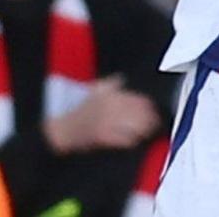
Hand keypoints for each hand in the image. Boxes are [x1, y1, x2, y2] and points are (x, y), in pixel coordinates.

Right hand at [43, 75, 160, 152]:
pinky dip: (132, 140)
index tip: (154, 111)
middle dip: (151, 119)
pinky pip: (125, 140)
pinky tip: (135, 140)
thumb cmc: (80, 110)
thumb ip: (112, 83)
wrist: (63, 130)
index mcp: (112, 96)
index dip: (150, 107)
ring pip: (136, 127)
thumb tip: (123, 78)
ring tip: (147, 132)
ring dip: (144, 130)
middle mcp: (112, 108)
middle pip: (141, 114)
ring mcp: (108, 123)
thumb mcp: (95, 90)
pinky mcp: (104, 138)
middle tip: (155, 123)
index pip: (140, 100)